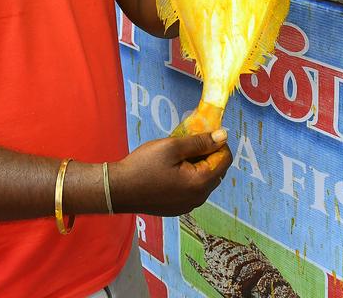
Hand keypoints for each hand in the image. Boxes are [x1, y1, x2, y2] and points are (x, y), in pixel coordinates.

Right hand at [108, 130, 231, 215]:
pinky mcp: (178, 208)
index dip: (218, 143)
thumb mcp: (172, 147)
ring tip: (178, 156)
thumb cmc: (142, 166)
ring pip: (205, 181)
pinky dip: (189, 177)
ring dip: (199, 166)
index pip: (225, 159)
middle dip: (208, 154)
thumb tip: (223, 136)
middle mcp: (198, 198)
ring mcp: (188, 206)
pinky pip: (193, 190)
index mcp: (200, 183)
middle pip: (217, 171)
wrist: (117, 190)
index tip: (203, 134)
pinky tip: (172, 170)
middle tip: (188, 143)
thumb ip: (200, 141)